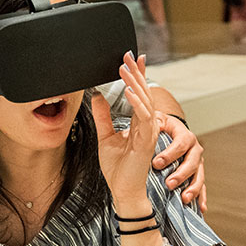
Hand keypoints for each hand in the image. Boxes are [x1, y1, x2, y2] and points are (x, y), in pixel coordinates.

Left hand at [91, 52, 161, 205]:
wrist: (123, 190)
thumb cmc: (117, 168)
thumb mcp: (105, 136)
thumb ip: (103, 116)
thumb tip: (97, 95)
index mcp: (139, 122)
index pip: (139, 93)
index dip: (137, 75)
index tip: (132, 57)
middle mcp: (146, 125)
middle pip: (143, 92)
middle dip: (136, 73)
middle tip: (127, 55)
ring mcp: (149, 132)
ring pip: (144, 102)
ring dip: (135, 83)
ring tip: (125, 68)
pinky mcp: (147, 141)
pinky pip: (144, 118)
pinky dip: (136, 103)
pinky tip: (128, 91)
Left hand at [152, 116, 207, 212]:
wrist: (165, 131)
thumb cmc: (155, 127)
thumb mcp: (151, 121)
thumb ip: (145, 122)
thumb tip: (138, 122)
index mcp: (181, 132)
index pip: (180, 142)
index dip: (170, 153)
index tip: (156, 163)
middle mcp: (193, 146)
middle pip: (192, 160)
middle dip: (181, 173)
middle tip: (169, 183)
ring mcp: (196, 160)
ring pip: (199, 174)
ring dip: (193, 187)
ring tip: (184, 198)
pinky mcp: (196, 173)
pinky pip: (202, 185)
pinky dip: (201, 196)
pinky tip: (201, 208)